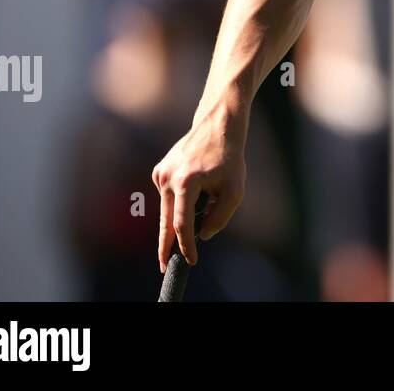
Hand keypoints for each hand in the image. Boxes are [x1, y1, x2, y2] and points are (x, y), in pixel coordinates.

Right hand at [151, 105, 248, 272]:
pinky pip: (170, 195)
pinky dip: (181, 200)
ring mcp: (161, 173)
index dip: (185, 245)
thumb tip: (202, 235)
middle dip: (167, 245)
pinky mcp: (159, 171)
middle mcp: (168, 177)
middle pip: (167, 220)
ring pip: (170, 207)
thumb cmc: (229, 158)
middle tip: (164, 267)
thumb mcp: (234, 190)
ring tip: (208, 190)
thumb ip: (220, 217)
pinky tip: (199, 181)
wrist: (217, 126)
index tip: (191, 260)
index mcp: (186, 182)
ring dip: (183, 214)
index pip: (182, 224)